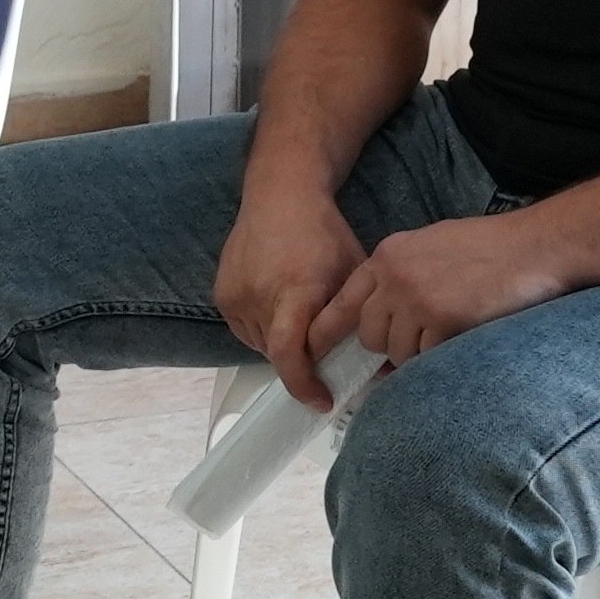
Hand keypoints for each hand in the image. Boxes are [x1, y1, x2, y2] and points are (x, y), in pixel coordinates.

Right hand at [214, 180, 369, 408]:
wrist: (279, 196)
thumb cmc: (325, 233)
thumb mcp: (353, 273)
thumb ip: (355, 318)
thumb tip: (377, 366)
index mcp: (296, 290)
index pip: (290, 353)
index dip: (304, 385)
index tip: (323, 402)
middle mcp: (259, 295)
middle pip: (277, 353)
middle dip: (300, 363)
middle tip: (322, 357)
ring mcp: (236, 295)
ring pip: (259, 345)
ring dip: (280, 346)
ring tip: (299, 323)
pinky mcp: (222, 294)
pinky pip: (244, 330)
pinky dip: (263, 331)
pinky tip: (279, 310)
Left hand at [309, 210, 569, 372]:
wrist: (535, 246)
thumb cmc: (489, 248)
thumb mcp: (428, 248)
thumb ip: (398, 276)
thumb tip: (379, 317)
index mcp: (386, 256)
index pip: (341, 303)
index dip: (328, 333)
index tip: (317, 353)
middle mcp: (393, 276)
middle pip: (368, 334)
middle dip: (389, 346)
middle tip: (420, 341)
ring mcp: (417, 298)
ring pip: (397, 351)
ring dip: (419, 353)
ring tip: (450, 331)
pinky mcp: (443, 319)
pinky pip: (428, 357)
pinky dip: (443, 355)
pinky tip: (464, 334)